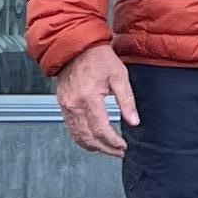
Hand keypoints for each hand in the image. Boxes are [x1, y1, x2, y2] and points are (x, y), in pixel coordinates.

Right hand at [53, 41, 137, 157]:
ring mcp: (66, 106)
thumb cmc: (98, 57)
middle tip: (119, 152)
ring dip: (94, 147)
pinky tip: (94, 140)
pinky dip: (82, 138)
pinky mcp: (62, 105)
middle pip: (88, 138)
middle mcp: (74, 104)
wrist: (76, 46)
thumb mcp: (119, 75)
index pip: (100, 130)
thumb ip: (126, 100)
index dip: (113, 142)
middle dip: (105, 149)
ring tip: (109, 149)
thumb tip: (134, 121)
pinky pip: (71, 128)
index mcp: (88, 97)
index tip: (123, 146)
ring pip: (78, 137)